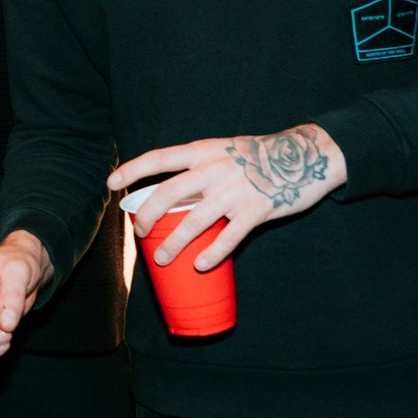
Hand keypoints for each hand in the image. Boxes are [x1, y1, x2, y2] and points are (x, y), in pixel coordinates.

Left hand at [109, 125, 347, 272]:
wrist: (306, 156)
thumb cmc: (258, 157)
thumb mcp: (224, 152)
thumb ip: (199, 170)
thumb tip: (168, 197)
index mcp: (204, 152)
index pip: (159, 158)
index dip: (132, 170)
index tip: (111, 184)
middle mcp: (215, 169)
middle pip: (168, 194)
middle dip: (146, 216)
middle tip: (139, 233)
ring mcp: (236, 190)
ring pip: (194, 221)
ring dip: (173, 244)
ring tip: (161, 259)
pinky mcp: (257, 210)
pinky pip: (229, 237)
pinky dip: (211, 254)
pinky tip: (199, 265)